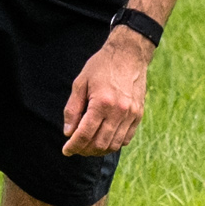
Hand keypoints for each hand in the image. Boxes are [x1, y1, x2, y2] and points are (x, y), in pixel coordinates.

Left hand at [60, 28, 152, 156]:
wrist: (128, 54)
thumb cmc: (101, 66)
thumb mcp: (80, 83)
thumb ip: (73, 109)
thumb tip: (68, 132)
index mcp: (102, 103)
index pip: (85, 134)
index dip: (73, 146)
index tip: (66, 151)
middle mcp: (119, 111)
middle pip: (100, 143)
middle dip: (85, 150)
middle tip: (76, 148)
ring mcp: (131, 114)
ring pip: (114, 145)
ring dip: (99, 150)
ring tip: (88, 147)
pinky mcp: (139, 114)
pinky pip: (126, 138)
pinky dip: (114, 144)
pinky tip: (103, 139)